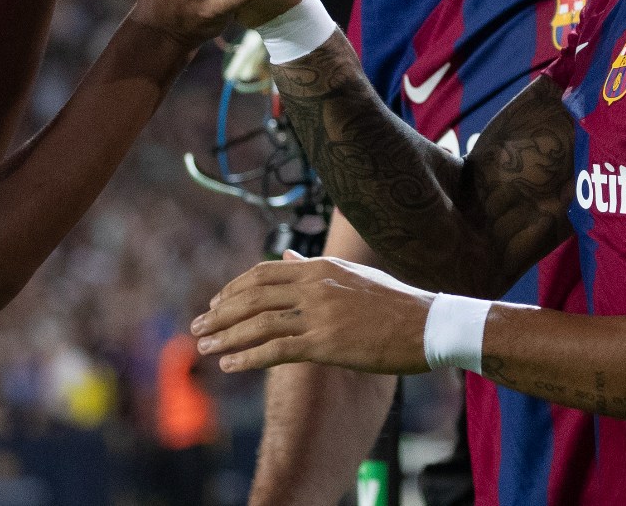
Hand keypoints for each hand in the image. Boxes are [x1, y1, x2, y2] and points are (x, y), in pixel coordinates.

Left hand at [190, 252, 431, 374]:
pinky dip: (247, 358)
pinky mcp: (326, 344)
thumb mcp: (352, 276)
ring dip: (226, 336)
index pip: (262, 273)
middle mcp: (314, 286)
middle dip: (220, 313)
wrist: (429, 324)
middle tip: (197, 327)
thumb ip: (315, 269)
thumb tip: (287, 259)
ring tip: (204, 348)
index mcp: (320, 268)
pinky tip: (229, 366)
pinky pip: (275, 350)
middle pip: (253, 296)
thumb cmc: (395, 303)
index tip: (215, 303)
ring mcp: (319, 315)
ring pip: (258, 323)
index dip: (234, 289)